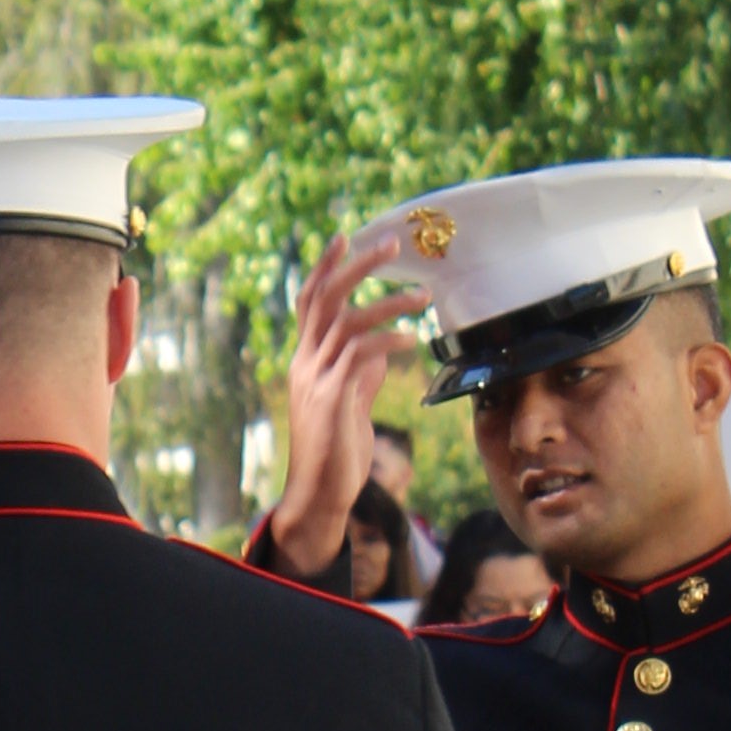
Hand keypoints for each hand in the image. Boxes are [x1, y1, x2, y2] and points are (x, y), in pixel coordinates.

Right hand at [263, 225, 434, 578]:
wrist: (319, 494)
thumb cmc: (336, 450)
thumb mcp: (349, 402)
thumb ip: (361, 372)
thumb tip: (384, 348)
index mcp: (306, 360)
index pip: (309, 301)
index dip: (324, 267)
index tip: (343, 236)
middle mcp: (305, 363)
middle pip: (323, 298)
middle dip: (356, 267)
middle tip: (392, 245)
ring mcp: (316, 379)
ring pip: (346, 322)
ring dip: (388, 304)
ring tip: (424, 297)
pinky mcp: (331, 399)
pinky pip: (360, 356)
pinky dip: (389, 342)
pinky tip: (413, 341)